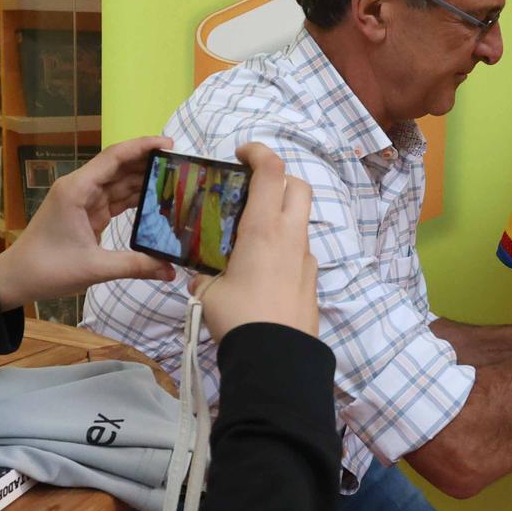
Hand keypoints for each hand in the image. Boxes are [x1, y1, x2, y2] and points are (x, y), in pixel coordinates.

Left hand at [0, 135, 176, 309]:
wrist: (16, 279)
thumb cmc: (47, 269)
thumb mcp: (93, 268)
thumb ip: (135, 265)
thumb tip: (171, 270)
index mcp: (77, 190)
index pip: (114, 157)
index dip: (142, 147)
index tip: (170, 143)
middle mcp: (81, 188)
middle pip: (120, 166)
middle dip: (149, 162)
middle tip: (182, 164)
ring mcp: (84, 200)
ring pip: (120, 182)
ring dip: (145, 180)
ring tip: (177, 180)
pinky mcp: (87, 214)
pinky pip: (116, 199)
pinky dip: (136, 199)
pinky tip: (157, 200)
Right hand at [198, 143, 318, 339]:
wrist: (276, 358)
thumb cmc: (238, 318)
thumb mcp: (208, 293)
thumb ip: (203, 277)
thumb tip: (199, 278)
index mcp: (264, 228)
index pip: (271, 170)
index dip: (258, 152)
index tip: (242, 153)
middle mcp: (291, 236)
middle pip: (298, 186)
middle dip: (278, 178)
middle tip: (252, 189)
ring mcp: (306, 258)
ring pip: (300, 220)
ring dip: (280, 216)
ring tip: (250, 237)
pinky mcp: (312, 281)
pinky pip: (299, 251)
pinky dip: (283, 248)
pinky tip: (262, 271)